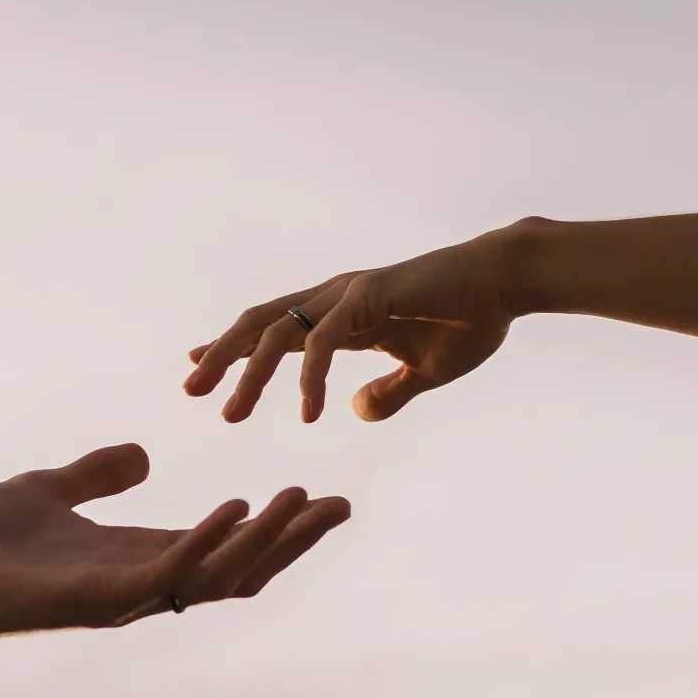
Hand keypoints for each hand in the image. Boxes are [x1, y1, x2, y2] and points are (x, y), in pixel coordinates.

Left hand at [0, 443, 348, 650]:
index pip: (222, 545)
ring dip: (264, 540)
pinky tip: (237, 506)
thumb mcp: (49, 490)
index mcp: (133, 556)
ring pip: (214, 573)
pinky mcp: (95, 597)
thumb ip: (96, 475)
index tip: (319, 497)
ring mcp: (120, 594)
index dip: (272, 526)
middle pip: (236, 567)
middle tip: (340, 507)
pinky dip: (206, 540)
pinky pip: (167, 571)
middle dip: (290, 540)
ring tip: (302, 500)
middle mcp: (137, 581)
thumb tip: (144, 457)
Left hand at [184, 224, 528, 424]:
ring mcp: (348, 294)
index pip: (273, 332)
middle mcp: (333, 300)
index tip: (196, 372)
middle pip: (258, 326)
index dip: (233, 351)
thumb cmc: (469, 321)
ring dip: (247, 372)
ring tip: (230, 413)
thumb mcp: (423, 373)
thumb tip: (357, 412)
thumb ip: (389, 393)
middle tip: (190, 391)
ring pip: (278, 331)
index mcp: (340, 316)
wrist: (508, 284)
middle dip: (220, 357)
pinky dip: (309, 376)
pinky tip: (306, 411)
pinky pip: (324, 340)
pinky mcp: (369, 295)